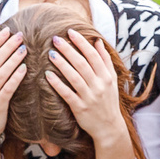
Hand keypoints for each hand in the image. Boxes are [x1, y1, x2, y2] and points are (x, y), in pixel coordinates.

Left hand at [45, 30, 129, 151]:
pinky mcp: (80, 108)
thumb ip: (105, 60)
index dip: (81, 42)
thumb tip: (97, 41)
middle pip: (82, 64)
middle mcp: (99, 85)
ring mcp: (90, 97)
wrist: (109, 127)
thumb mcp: (111, 80)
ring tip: (51, 53)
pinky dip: (57, 84)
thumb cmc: (108, 101)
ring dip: (62, 64)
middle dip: (68, 50)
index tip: (70, 32)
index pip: (93, 55)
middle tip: (55, 39)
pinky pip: (67, 94)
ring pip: (74, 77)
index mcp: (107, 76)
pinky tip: (47, 75)